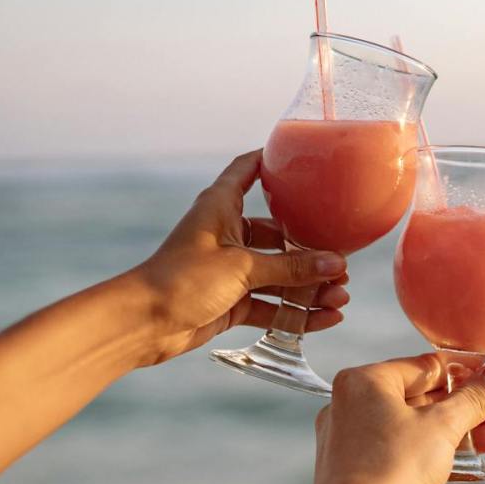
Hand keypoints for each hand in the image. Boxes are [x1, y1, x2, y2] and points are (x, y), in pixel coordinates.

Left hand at [117, 151, 349, 366]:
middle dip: (311, 251)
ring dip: (309, 287)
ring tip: (341, 297)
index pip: (249, 171)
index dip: (273, 162)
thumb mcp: (242, 268)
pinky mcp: (231, 301)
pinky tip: (325, 318)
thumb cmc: (182, 280)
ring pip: (279, 275)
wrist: (142, 324)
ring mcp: (230, 270)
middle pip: (278, 235)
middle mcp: (227, 234)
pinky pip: (271, 305)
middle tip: (342, 263)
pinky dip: (295, 313)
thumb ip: (290, 268)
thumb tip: (335, 264)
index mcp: (221, 207)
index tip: (305, 159)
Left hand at [311, 356, 484, 483]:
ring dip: (459, 448)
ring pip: (415, 444)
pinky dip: (438, 482)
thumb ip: (474, 398)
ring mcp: (351, 453)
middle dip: (467, 416)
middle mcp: (350, 413)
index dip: (463, 375)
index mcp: (363, 384)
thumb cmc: (392, 465)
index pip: (422, 369)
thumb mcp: (442, 426)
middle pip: (420, 407)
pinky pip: (403, 478)